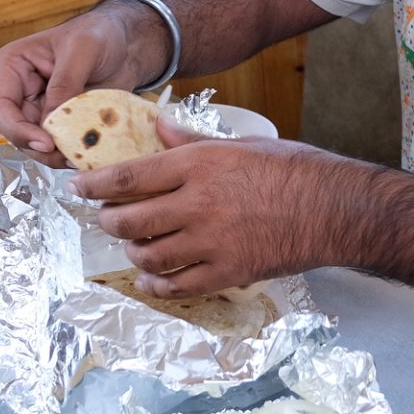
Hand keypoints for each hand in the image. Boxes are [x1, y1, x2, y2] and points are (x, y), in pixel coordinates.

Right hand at [0, 1, 166, 164]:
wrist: (125, 45)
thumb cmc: (99, 34)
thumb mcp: (82, 50)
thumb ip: (65, 83)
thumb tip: (50, 121)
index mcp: (11, 67)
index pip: (1, 107)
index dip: (18, 130)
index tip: (46, 143)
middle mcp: (18, 92)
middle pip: (15, 132)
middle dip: (39, 148)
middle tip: (66, 156)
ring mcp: (37, 110)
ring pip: (34, 145)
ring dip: (54, 156)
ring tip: (79, 157)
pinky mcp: (57, 123)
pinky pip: (56, 146)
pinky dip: (68, 153)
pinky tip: (84, 154)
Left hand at [76, 119, 365, 295]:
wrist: (334, 208)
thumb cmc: (293, 168)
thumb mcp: (240, 143)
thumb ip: (193, 142)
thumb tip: (160, 127)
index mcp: (198, 165)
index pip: (129, 176)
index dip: (96, 185)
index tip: (79, 188)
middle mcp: (197, 204)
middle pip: (129, 220)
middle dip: (109, 220)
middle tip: (107, 217)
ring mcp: (211, 242)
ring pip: (148, 255)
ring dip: (132, 251)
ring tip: (134, 244)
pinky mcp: (227, 272)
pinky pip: (177, 286)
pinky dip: (157, 284)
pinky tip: (152, 279)